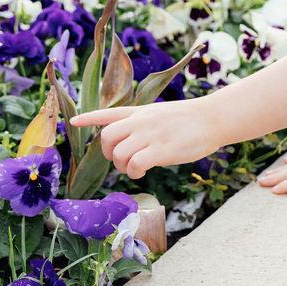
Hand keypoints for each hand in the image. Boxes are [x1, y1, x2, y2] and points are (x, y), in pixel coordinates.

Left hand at [69, 97, 218, 180]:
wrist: (213, 118)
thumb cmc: (191, 120)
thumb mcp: (162, 114)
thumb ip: (144, 123)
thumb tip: (132, 143)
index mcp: (141, 112)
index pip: (109, 113)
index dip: (89, 118)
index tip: (73, 121)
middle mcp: (141, 121)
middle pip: (107, 138)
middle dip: (109, 154)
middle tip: (123, 161)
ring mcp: (150, 135)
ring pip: (119, 154)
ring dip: (123, 167)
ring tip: (137, 168)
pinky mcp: (160, 149)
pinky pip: (135, 164)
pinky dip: (135, 172)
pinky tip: (143, 172)